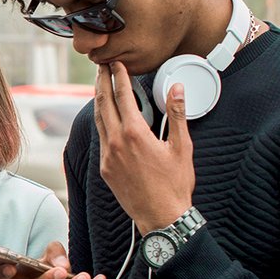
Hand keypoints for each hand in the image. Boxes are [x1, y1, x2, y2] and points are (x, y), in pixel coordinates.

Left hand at [95, 62, 194, 232]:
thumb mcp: (181, 147)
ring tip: (100, 85)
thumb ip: (177, 115)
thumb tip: (177, 89)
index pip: (122, 96)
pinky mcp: (105, 168)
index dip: (118, 76)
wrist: (160, 215)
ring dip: (98, 100)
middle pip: (103, 103)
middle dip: (101, 82)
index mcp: (134, 133)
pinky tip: (106, 117)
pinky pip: (101, 138)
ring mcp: (107, 156)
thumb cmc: (175, 184)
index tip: (116, 63)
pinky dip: (102, 122)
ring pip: (98, 120)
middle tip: (101, 66)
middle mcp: (116, 142)